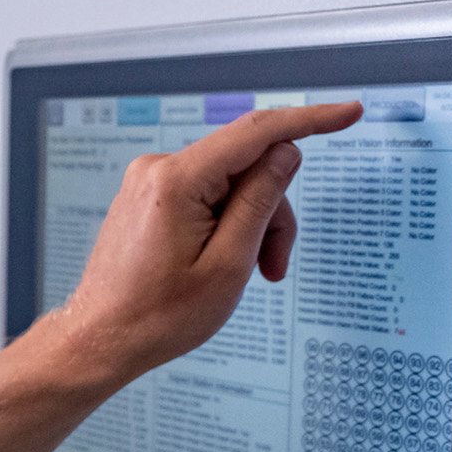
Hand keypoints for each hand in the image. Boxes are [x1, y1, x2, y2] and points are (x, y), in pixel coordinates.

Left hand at [62, 102, 362, 380]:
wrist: (102, 340)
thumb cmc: (158, 315)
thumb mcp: (229, 263)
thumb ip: (261, 201)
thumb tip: (285, 150)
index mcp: (175, 181)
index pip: (256, 132)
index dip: (309, 120)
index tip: (349, 112)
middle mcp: (157, 169)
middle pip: (247, 168)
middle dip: (272, 213)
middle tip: (274, 266)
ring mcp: (149, 182)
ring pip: (230, 186)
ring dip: (251, 226)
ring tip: (251, 275)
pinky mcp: (149, 197)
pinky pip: (206, 196)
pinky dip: (227, 225)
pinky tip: (223, 263)